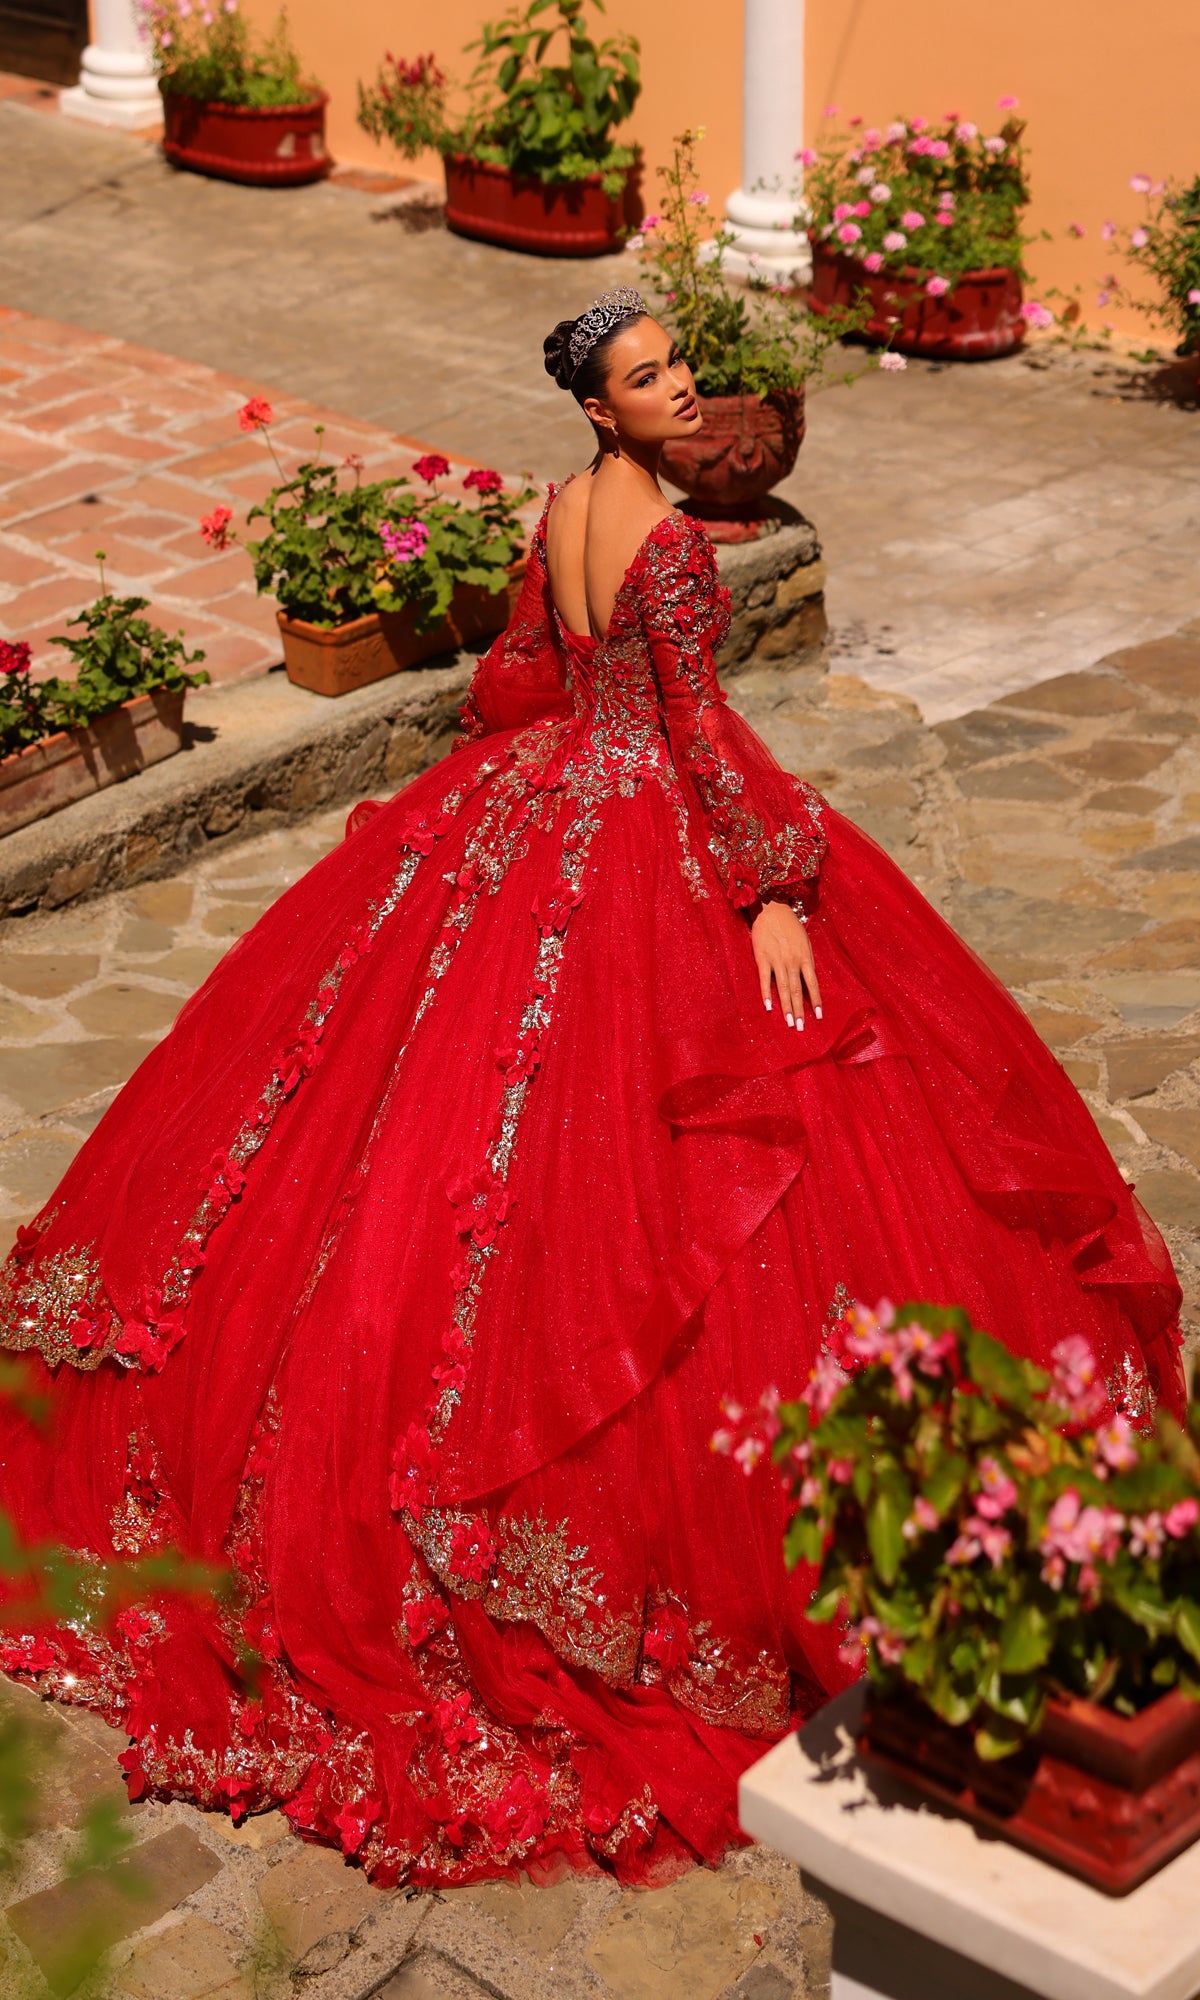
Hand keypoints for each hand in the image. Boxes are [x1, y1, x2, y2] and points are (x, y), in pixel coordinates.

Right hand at [750, 901, 821, 1030]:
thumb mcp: (804, 941)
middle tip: (800, 1027)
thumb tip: (808, 979)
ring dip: (786, 1007)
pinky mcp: (762, 959)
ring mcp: (777, 961)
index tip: (819, 1016)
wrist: (772, 909)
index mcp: (805, 957)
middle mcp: (792, 962)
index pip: (813, 984)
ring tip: (789, 1023)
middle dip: (799, 1011)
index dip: (816, 1000)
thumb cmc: (790, 925)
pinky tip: (769, 1007)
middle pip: (797, 991)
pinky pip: (765, 980)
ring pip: (783, 989)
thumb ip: (806, 960)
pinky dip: (767, 994)